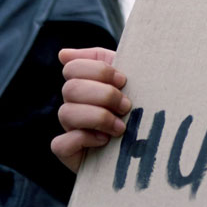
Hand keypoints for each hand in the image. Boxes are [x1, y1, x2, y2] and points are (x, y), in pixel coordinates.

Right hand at [51, 46, 130, 173]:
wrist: (146, 147)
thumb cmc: (138, 107)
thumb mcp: (128, 78)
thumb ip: (102, 59)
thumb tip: (63, 54)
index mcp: (84, 83)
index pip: (74, 67)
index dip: (99, 71)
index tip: (123, 80)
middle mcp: (72, 104)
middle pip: (71, 89)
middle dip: (104, 95)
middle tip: (126, 106)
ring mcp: (68, 127)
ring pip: (66, 113)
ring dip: (99, 118)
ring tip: (121, 127)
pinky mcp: (68, 152)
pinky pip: (60, 143)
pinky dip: (84, 139)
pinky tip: (104, 140)